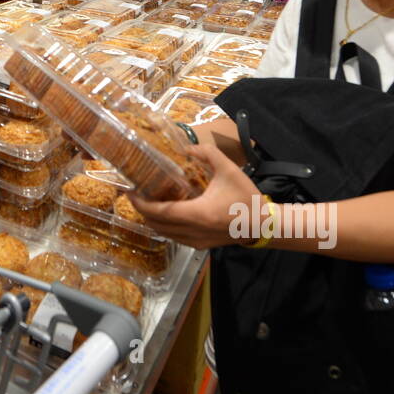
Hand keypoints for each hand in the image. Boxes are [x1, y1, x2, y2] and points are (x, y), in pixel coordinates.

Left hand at [129, 143, 263, 250]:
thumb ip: (207, 153)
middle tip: (136, 193)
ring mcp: (196, 242)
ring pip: (164, 234)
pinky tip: (165, 213)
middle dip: (142, 210)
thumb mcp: (228, 169)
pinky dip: (164, 227)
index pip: (159, 212)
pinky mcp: (200, 246)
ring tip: (148, 201)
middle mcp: (193, 231)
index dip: (140, 203)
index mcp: (198, 213)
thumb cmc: (246, 197)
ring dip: (152, 219)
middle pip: (156, 225)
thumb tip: (186, 148)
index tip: (130, 191)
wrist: (263, 225)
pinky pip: (174, 238)